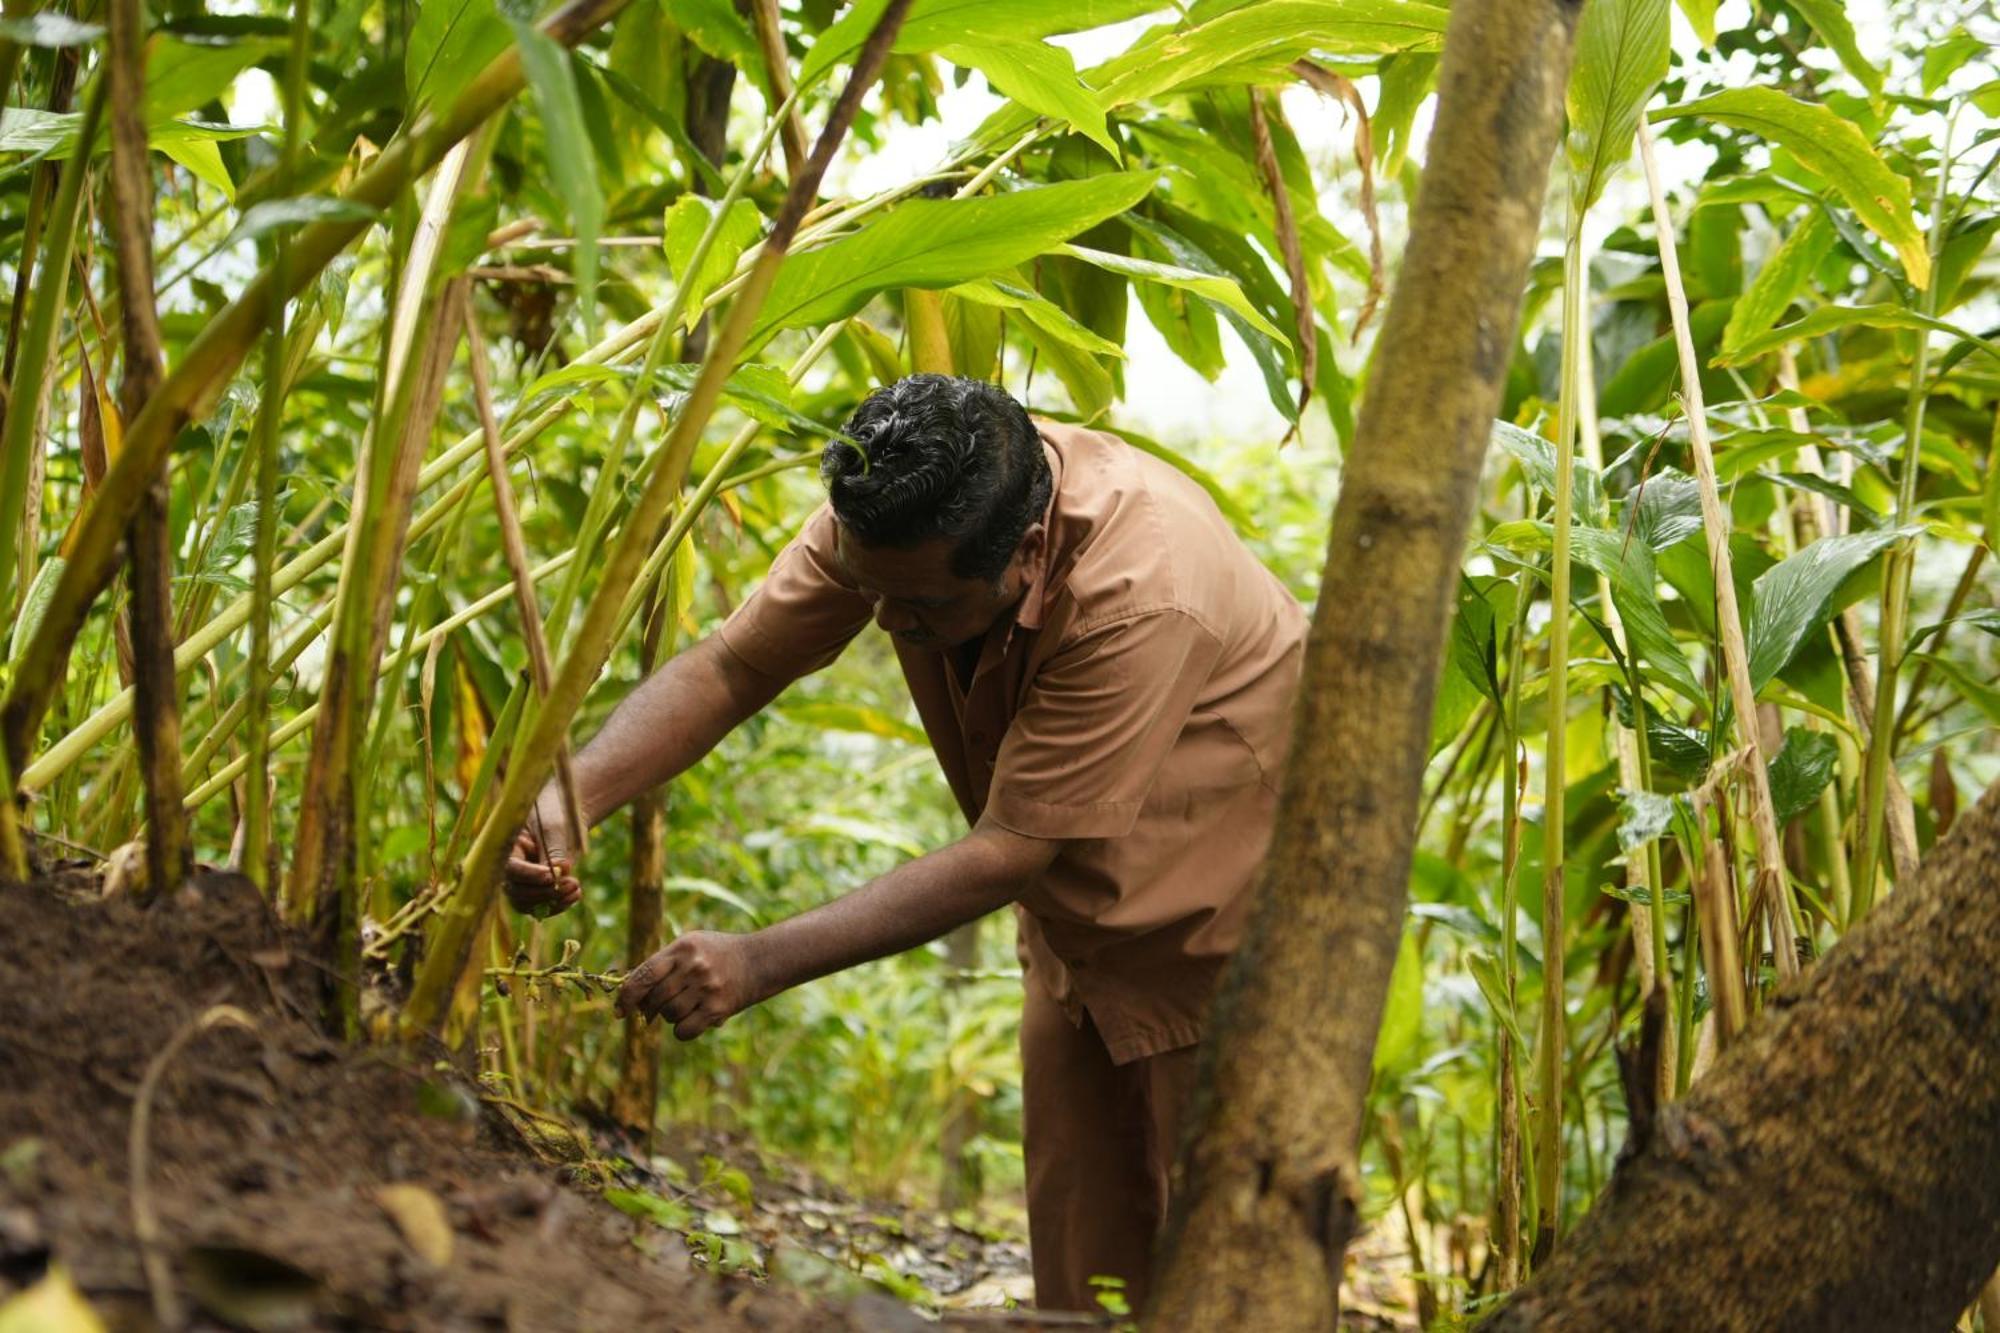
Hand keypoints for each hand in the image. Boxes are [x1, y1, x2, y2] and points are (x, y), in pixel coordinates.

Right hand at [503, 796, 580, 916]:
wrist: (564, 815)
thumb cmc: (554, 814)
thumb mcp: (554, 827)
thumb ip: (554, 849)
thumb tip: (559, 872)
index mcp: (508, 849)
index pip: (511, 868)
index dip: (529, 875)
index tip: (550, 876)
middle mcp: (512, 869)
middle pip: (517, 892)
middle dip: (544, 892)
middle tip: (571, 883)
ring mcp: (524, 882)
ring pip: (527, 904)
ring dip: (552, 901)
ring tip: (576, 888)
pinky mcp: (538, 890)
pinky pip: (542, 907)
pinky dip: (559, 904)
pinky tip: (575, 894)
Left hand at [614, 931, 765, 1039]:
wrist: (759, 961)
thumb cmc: (717, 954)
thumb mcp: (691, 946)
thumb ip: (662, 964)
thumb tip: (631, 995)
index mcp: (682, 948)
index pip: (644, 975)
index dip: (627, 996)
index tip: (619, 1011)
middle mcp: (693, 967)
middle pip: (655, 999)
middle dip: (650, 1009)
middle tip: (653, 1011)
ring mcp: (706, 987)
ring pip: (669, 1015)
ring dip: (670, 1017)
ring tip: (684, 1007)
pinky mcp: (718, 1008)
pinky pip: (684, 1030)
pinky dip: (683, 1030)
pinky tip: (693, 1020)